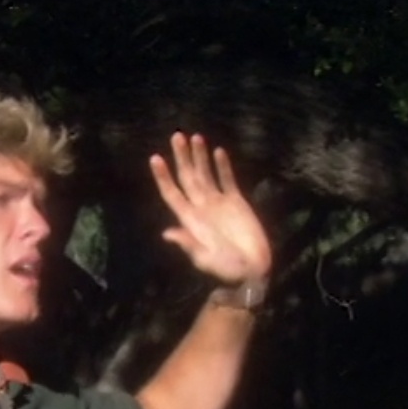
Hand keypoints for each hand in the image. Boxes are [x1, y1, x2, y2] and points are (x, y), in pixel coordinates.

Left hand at [149, 132, 271, 283]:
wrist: (252, 271)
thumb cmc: (226, 270)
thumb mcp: (205, 260)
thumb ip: (189, 245)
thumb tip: (167, 234)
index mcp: (191, 220)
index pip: (173, 194)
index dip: (163, 177)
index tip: (155, 158)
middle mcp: (201, 208)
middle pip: (187, 178)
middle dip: (181, 158)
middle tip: (176, 136)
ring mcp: (219, 204)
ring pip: (206, 175)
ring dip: (200, 157)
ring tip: (195, 137)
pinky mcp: (237, 203)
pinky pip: (228, 180)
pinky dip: (223, 167)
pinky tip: (217, 152)